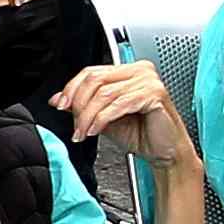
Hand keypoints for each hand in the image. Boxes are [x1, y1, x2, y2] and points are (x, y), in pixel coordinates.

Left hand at [55, 58, 196, 168]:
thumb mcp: (104, 118)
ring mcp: (148, 80)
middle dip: (79, 105)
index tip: (60, 105)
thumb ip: (83, 106)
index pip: (92, 72)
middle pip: (95, 80)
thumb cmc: (142, 135)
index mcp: (128, 71)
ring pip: (104, 94)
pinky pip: (118, 104)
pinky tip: (95, 131)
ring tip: (83, 132)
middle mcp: (140, 71)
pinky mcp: (154, 94)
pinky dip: (102, 119)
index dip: (72, 88)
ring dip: (88, 116)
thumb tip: (57, 99)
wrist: (165, 153)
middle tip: (75, 125)